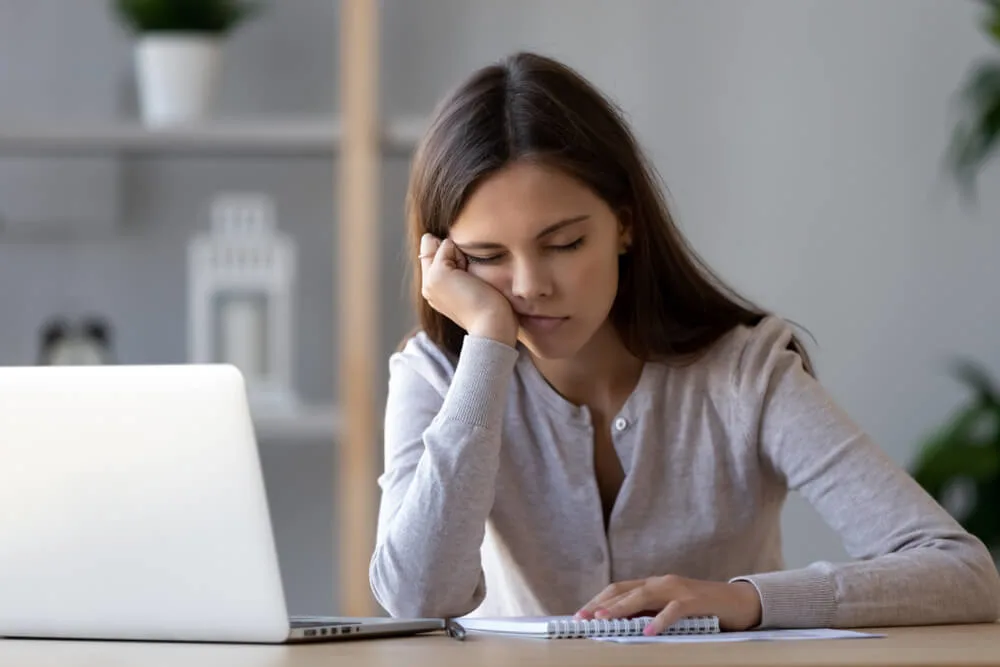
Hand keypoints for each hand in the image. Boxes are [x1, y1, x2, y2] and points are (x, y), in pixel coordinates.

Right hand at [419, 233, 517, 346]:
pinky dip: (462, 254)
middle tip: (471, 282)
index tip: (470, 282)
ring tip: (472, 282)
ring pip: (440, 245)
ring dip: (459, 255)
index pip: (434, 255)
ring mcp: (429, 280)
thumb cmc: (493, 310)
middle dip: (454, 253)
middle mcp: (427, 286)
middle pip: (433, 247)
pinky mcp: (437, 274)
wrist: (492, 327)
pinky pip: (446, 244)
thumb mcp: (474, 286)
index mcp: (435, 291)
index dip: (454, 257)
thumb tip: (450, 243)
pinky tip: (470, 278)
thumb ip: (460, 269)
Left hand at [574, 575, 761, 634]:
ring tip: (604, 620)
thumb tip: (622, 626)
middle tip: (583, 618)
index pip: (619, 588)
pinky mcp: (694, 600)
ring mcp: (678, 589)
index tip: (580, 614)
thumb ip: (649, 613)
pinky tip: (648, 631)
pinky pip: (673, 610)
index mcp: (654, 584)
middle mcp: (662, 582)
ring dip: (621, 608)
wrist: (738, 602)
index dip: (599, 600)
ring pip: (643, 596)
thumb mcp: (670, 610)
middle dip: (602, 604)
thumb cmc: (701, 609)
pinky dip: (659, 620)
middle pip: (625, 590)